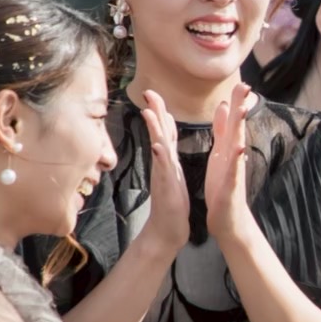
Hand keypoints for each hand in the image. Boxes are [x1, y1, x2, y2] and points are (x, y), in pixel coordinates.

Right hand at [138, 90, 190, 255]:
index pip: (164, 131)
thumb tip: (163, 140)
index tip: (154, 93)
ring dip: (154, 130)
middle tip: (148, 91)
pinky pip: (163, 170)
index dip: (160, 112)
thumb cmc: (171, 204)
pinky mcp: (166, 187)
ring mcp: (163, 175)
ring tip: (149, 112)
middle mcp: (163, 164)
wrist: (167, 230)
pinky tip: (158, 146)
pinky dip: (161, 157)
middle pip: (158, 133)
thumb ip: (167, 157)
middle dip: (154, 112)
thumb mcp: (171, 175)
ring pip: (158, 147)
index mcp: (167, 161)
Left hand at [205, 84, 255, 244]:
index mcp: (228, 150)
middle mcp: (234, 158)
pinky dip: (235, 160)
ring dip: (239, 129)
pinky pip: (233, 172)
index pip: (232, 122)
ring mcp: (234, 172)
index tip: (240, 82)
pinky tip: (238, 149)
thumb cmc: (223, 189)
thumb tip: (226, 108)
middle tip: (245, 86)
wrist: (229, 221)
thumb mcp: (220, 156)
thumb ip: (223, 132)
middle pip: (238, 128)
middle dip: (241, 107)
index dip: (236, 102)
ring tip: (242, 110)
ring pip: (237, 146)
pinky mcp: (230, 188)